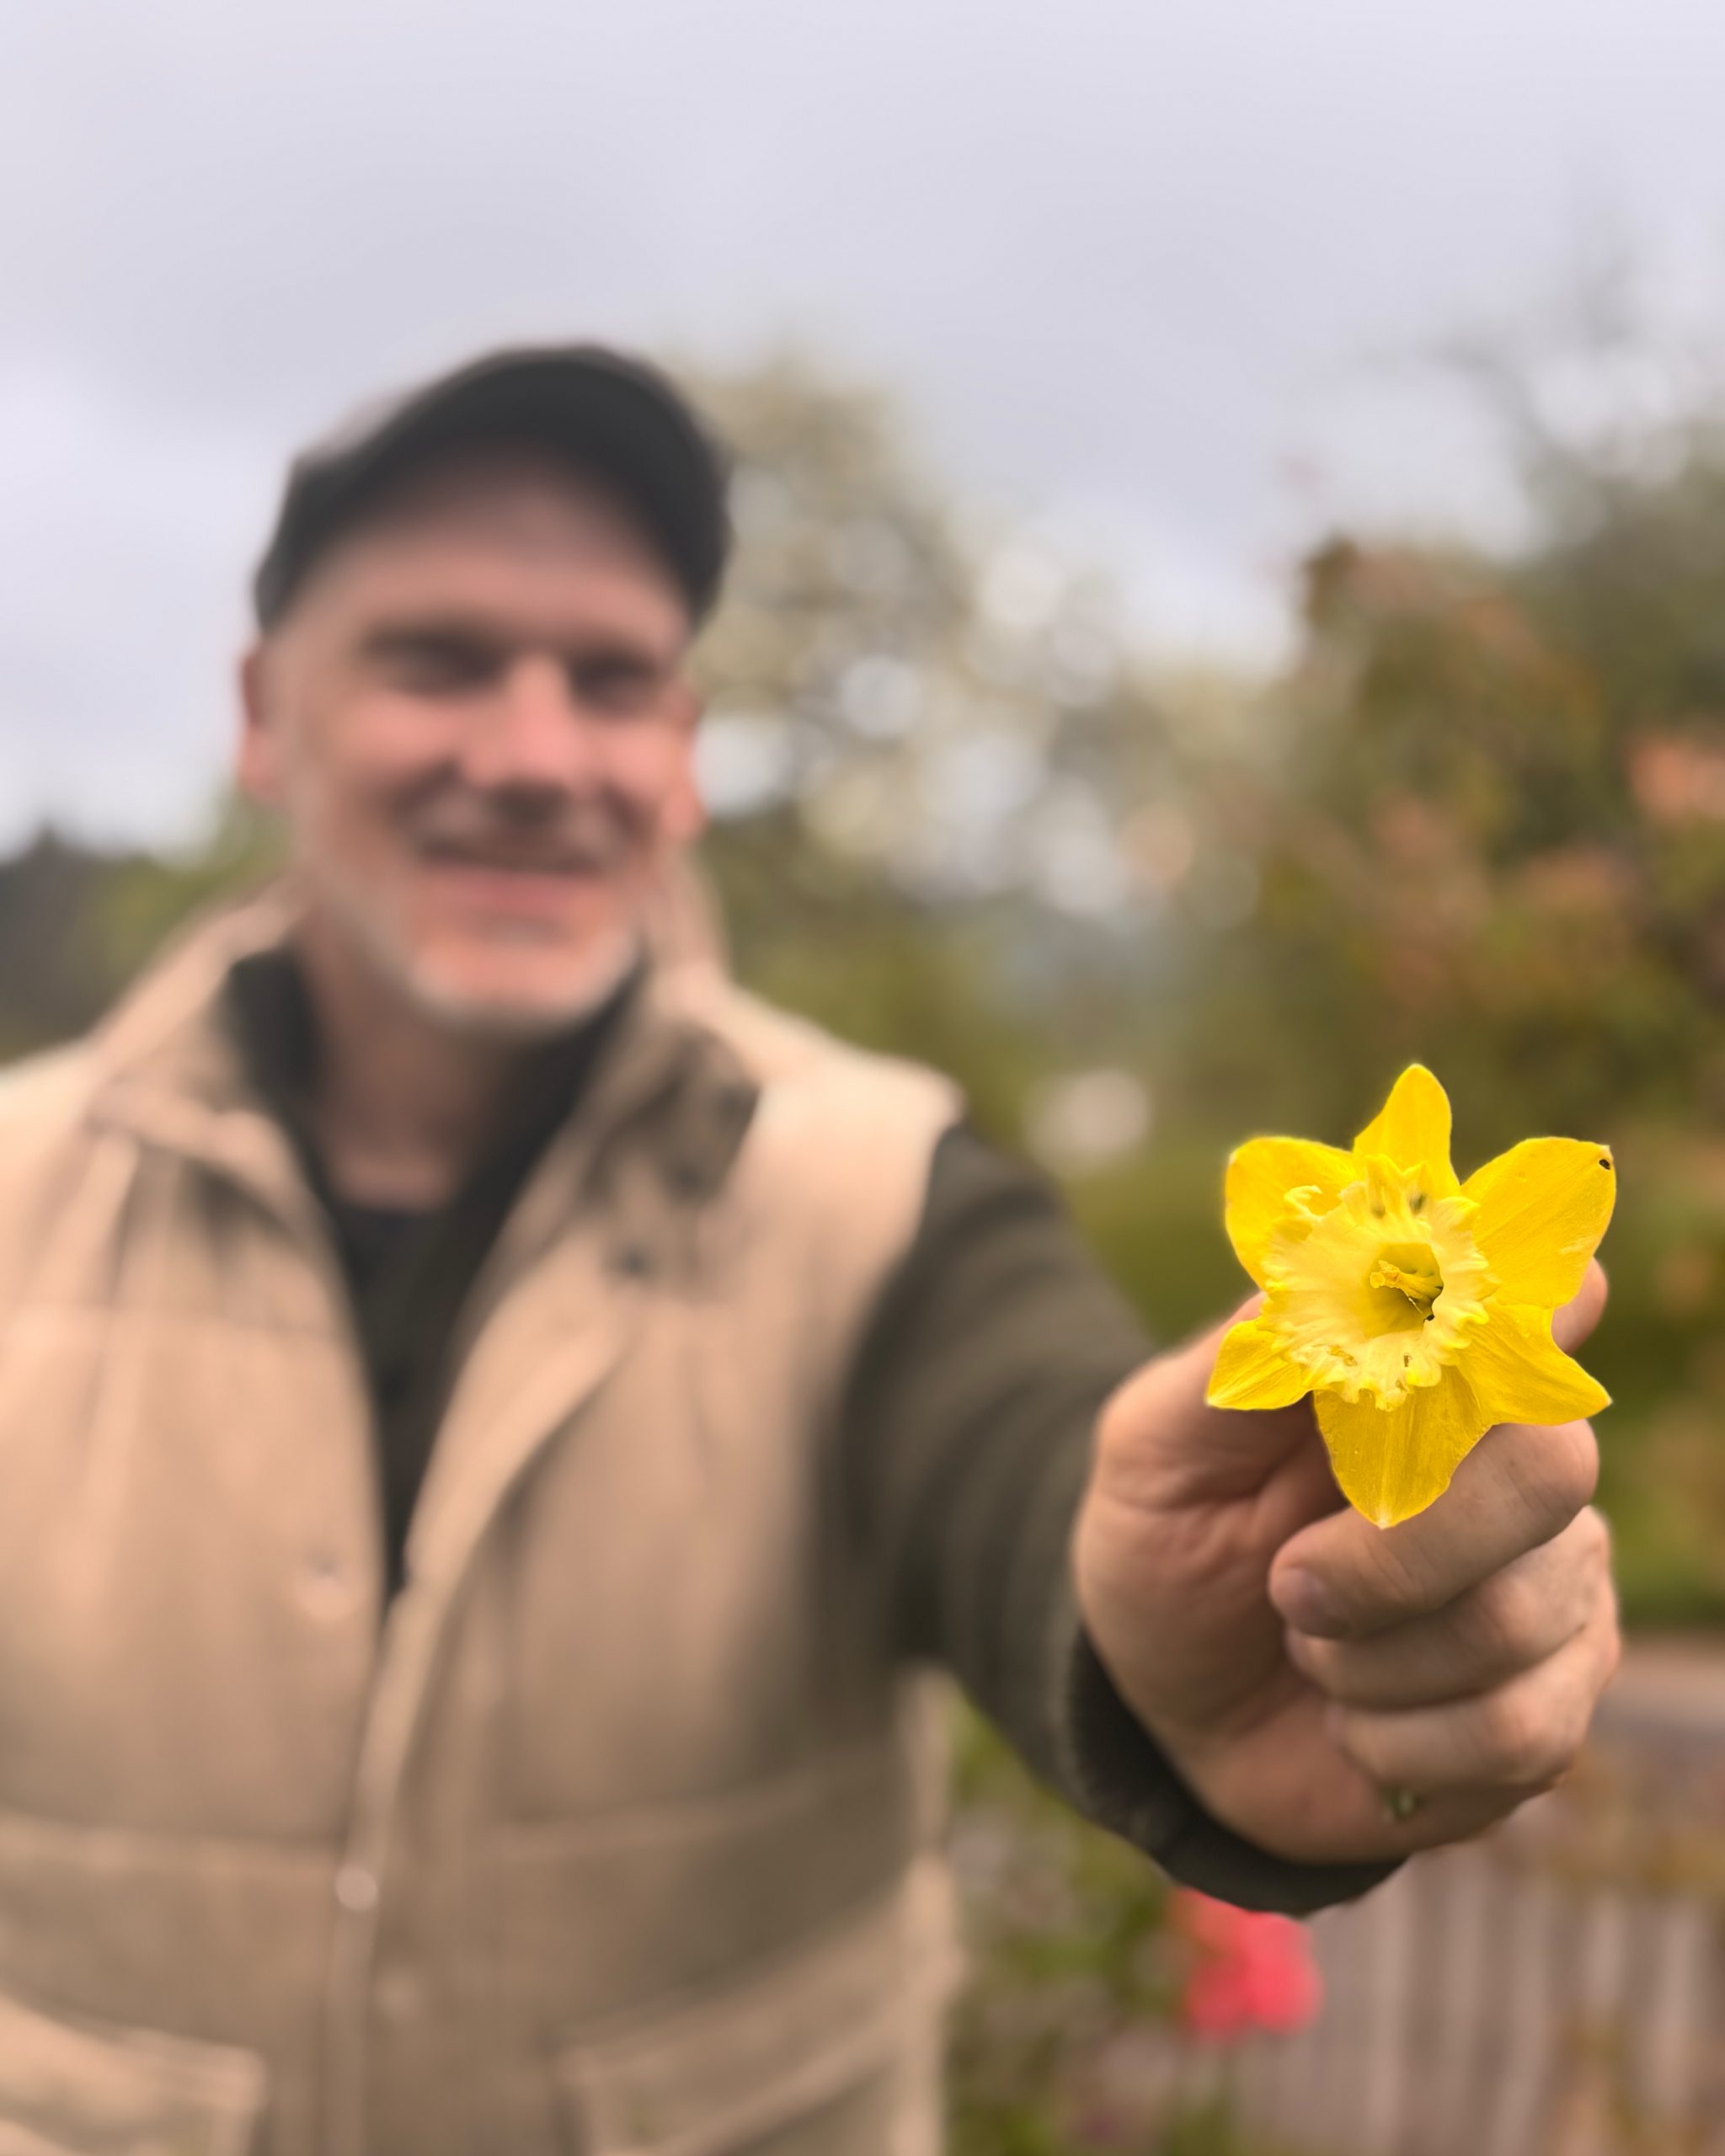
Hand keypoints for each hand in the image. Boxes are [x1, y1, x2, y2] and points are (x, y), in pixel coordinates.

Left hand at [1071, 1263, 1617, 1864]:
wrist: (1169, 1703)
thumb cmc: (1169, 1545)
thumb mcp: (1156, 1451)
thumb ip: (1234, 1366)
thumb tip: (1306, 1276)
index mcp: (1423, 1375)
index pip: (1525, 1311)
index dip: (1539, 1307)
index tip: (1541, 1303)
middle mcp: (1515, 1467)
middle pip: (1548, 1473)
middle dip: (1397, 1552)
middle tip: (1288, 1585)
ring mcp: (1553, 1588)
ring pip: (1516, 1620)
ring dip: (1366, 1658)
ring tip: (1309, 1644)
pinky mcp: (1552, 1705)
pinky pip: (1517, 1731)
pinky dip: (1395, 1740)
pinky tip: (1350, 1716)